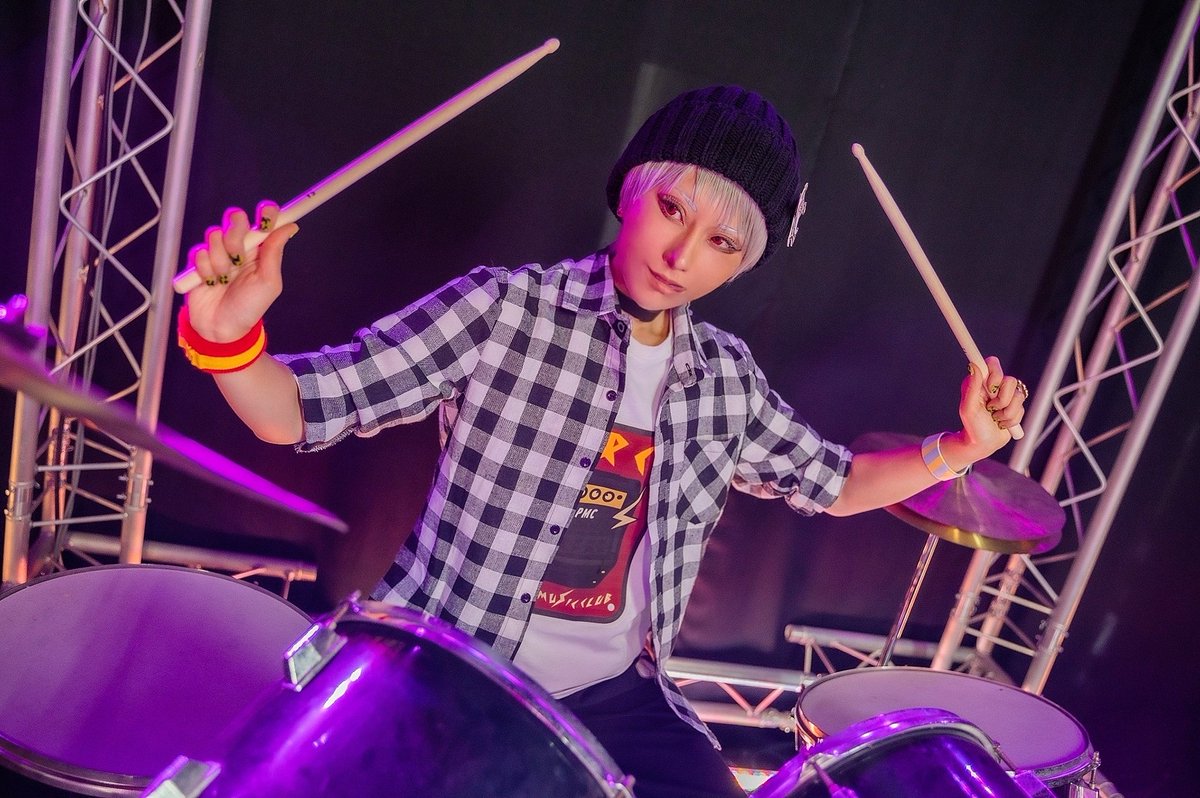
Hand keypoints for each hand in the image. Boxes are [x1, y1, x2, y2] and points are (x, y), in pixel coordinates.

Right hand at [184, 201, 298, 341]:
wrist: (221, 328)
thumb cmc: (249, 308)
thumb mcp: (268, 283)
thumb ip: (274, 253)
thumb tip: (290, 226)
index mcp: (260, 250)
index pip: (264, 221)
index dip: (267, 212)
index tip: (267, 213)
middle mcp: (240, 247)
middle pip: (236, 219)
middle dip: (236, 235)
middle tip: (237, 256)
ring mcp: (218, 252)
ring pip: (214, 235)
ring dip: (220, 259)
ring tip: (223, 279)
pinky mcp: (199, 261)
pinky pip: (199, 252)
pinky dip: (205, 268)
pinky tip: (210, 282)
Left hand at [956, 355, 1027, 460]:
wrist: (982, 444)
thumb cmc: (972, 427)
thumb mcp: (968, 408)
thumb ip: (971, 387)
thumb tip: (974, 366)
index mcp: (980, 382)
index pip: (993, 363)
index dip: (996, 374)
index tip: (991, 388)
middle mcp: (994, 386)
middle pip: (1010, 380)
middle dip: (1002, 400)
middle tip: (991, 409)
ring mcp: (1006, 396)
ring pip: (1018, 396)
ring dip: (1006, 412)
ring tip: (995, 418)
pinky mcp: (1015, 407)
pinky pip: (1022, 409)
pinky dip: (1011, 419)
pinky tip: (1002, 423)